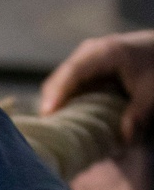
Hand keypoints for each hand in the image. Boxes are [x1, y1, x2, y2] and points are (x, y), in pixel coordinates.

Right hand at [39, 31, 153, 141]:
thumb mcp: (151, 91)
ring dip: (54, 103)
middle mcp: (89, 51)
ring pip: (58, 81)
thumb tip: (124, 138)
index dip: (59, 92)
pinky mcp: (83, 66)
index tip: (48, 112)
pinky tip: (62, 119)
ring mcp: (83, 58)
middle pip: (59, 77)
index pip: (74, 71)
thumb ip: (138, 113)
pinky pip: (65, 83)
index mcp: (105, 52)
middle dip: (50, 102)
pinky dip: (61, 100)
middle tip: (46, 130)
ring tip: (52, 127)